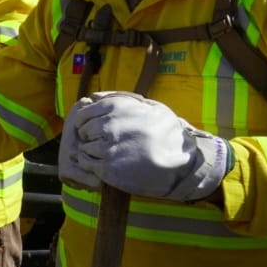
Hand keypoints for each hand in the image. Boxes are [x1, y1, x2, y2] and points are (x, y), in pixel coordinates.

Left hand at [59, 92, 230, 201]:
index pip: (84, 113)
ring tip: (110, 155)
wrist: (183, 162)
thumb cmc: (167, 132)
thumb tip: (93, 97)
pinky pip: (88, 164)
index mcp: (116, 107)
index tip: (95, 129)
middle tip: (105, 143)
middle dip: (91, 137)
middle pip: (84, 131)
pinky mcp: (109, 169)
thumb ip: (119, 98)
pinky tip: (107, 165)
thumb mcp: (149, 106)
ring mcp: (107, 148)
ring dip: (93, 152)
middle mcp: (109, 125)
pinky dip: (93, 165)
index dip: (87, 122)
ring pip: (85, 148)